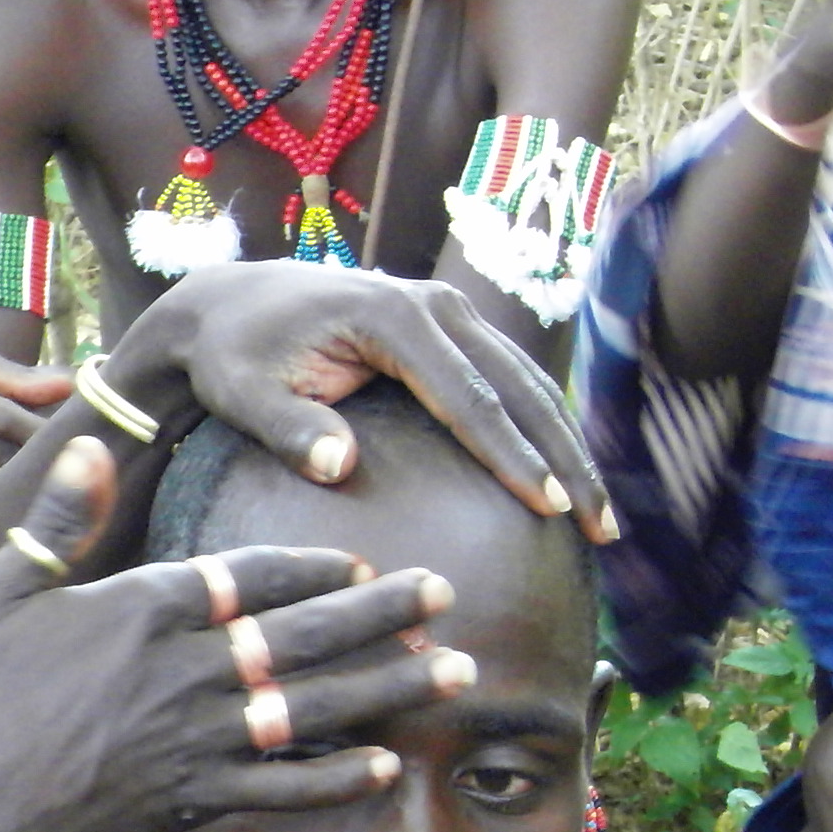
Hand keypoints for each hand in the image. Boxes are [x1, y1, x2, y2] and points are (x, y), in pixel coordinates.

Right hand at [0, 438, 466, 831]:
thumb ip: (55, 519)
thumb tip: (91, 443)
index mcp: (146, 608)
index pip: (251, 575)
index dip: (313, 568)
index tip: (362, 561)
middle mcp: (190, 668)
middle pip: (306, 633)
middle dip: (384, 612)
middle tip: (448, 591)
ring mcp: (201, 738)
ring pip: (317, 707)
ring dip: (392, 688)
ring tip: (459, 672)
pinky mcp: (197, 799)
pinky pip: (286, 789)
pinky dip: (337, 779)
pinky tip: (388, 766)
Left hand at [101, 261, 612, 543]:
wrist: (229, 304)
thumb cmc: (235, 356)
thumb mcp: (245, 393)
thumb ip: (290, 429)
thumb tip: (340, 467)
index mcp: (393, 319)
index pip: (469, 398)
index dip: (513, 455)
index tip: (551, 506)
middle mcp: (435, 306)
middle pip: (519, 389)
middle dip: (567, 460)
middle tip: (602, 527)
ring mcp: (449, 311)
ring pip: (528, 383)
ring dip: (570, 448)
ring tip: (603, 518)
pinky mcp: (451, 329)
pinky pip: (510, 381)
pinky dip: (545, 429)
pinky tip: (568, 481)